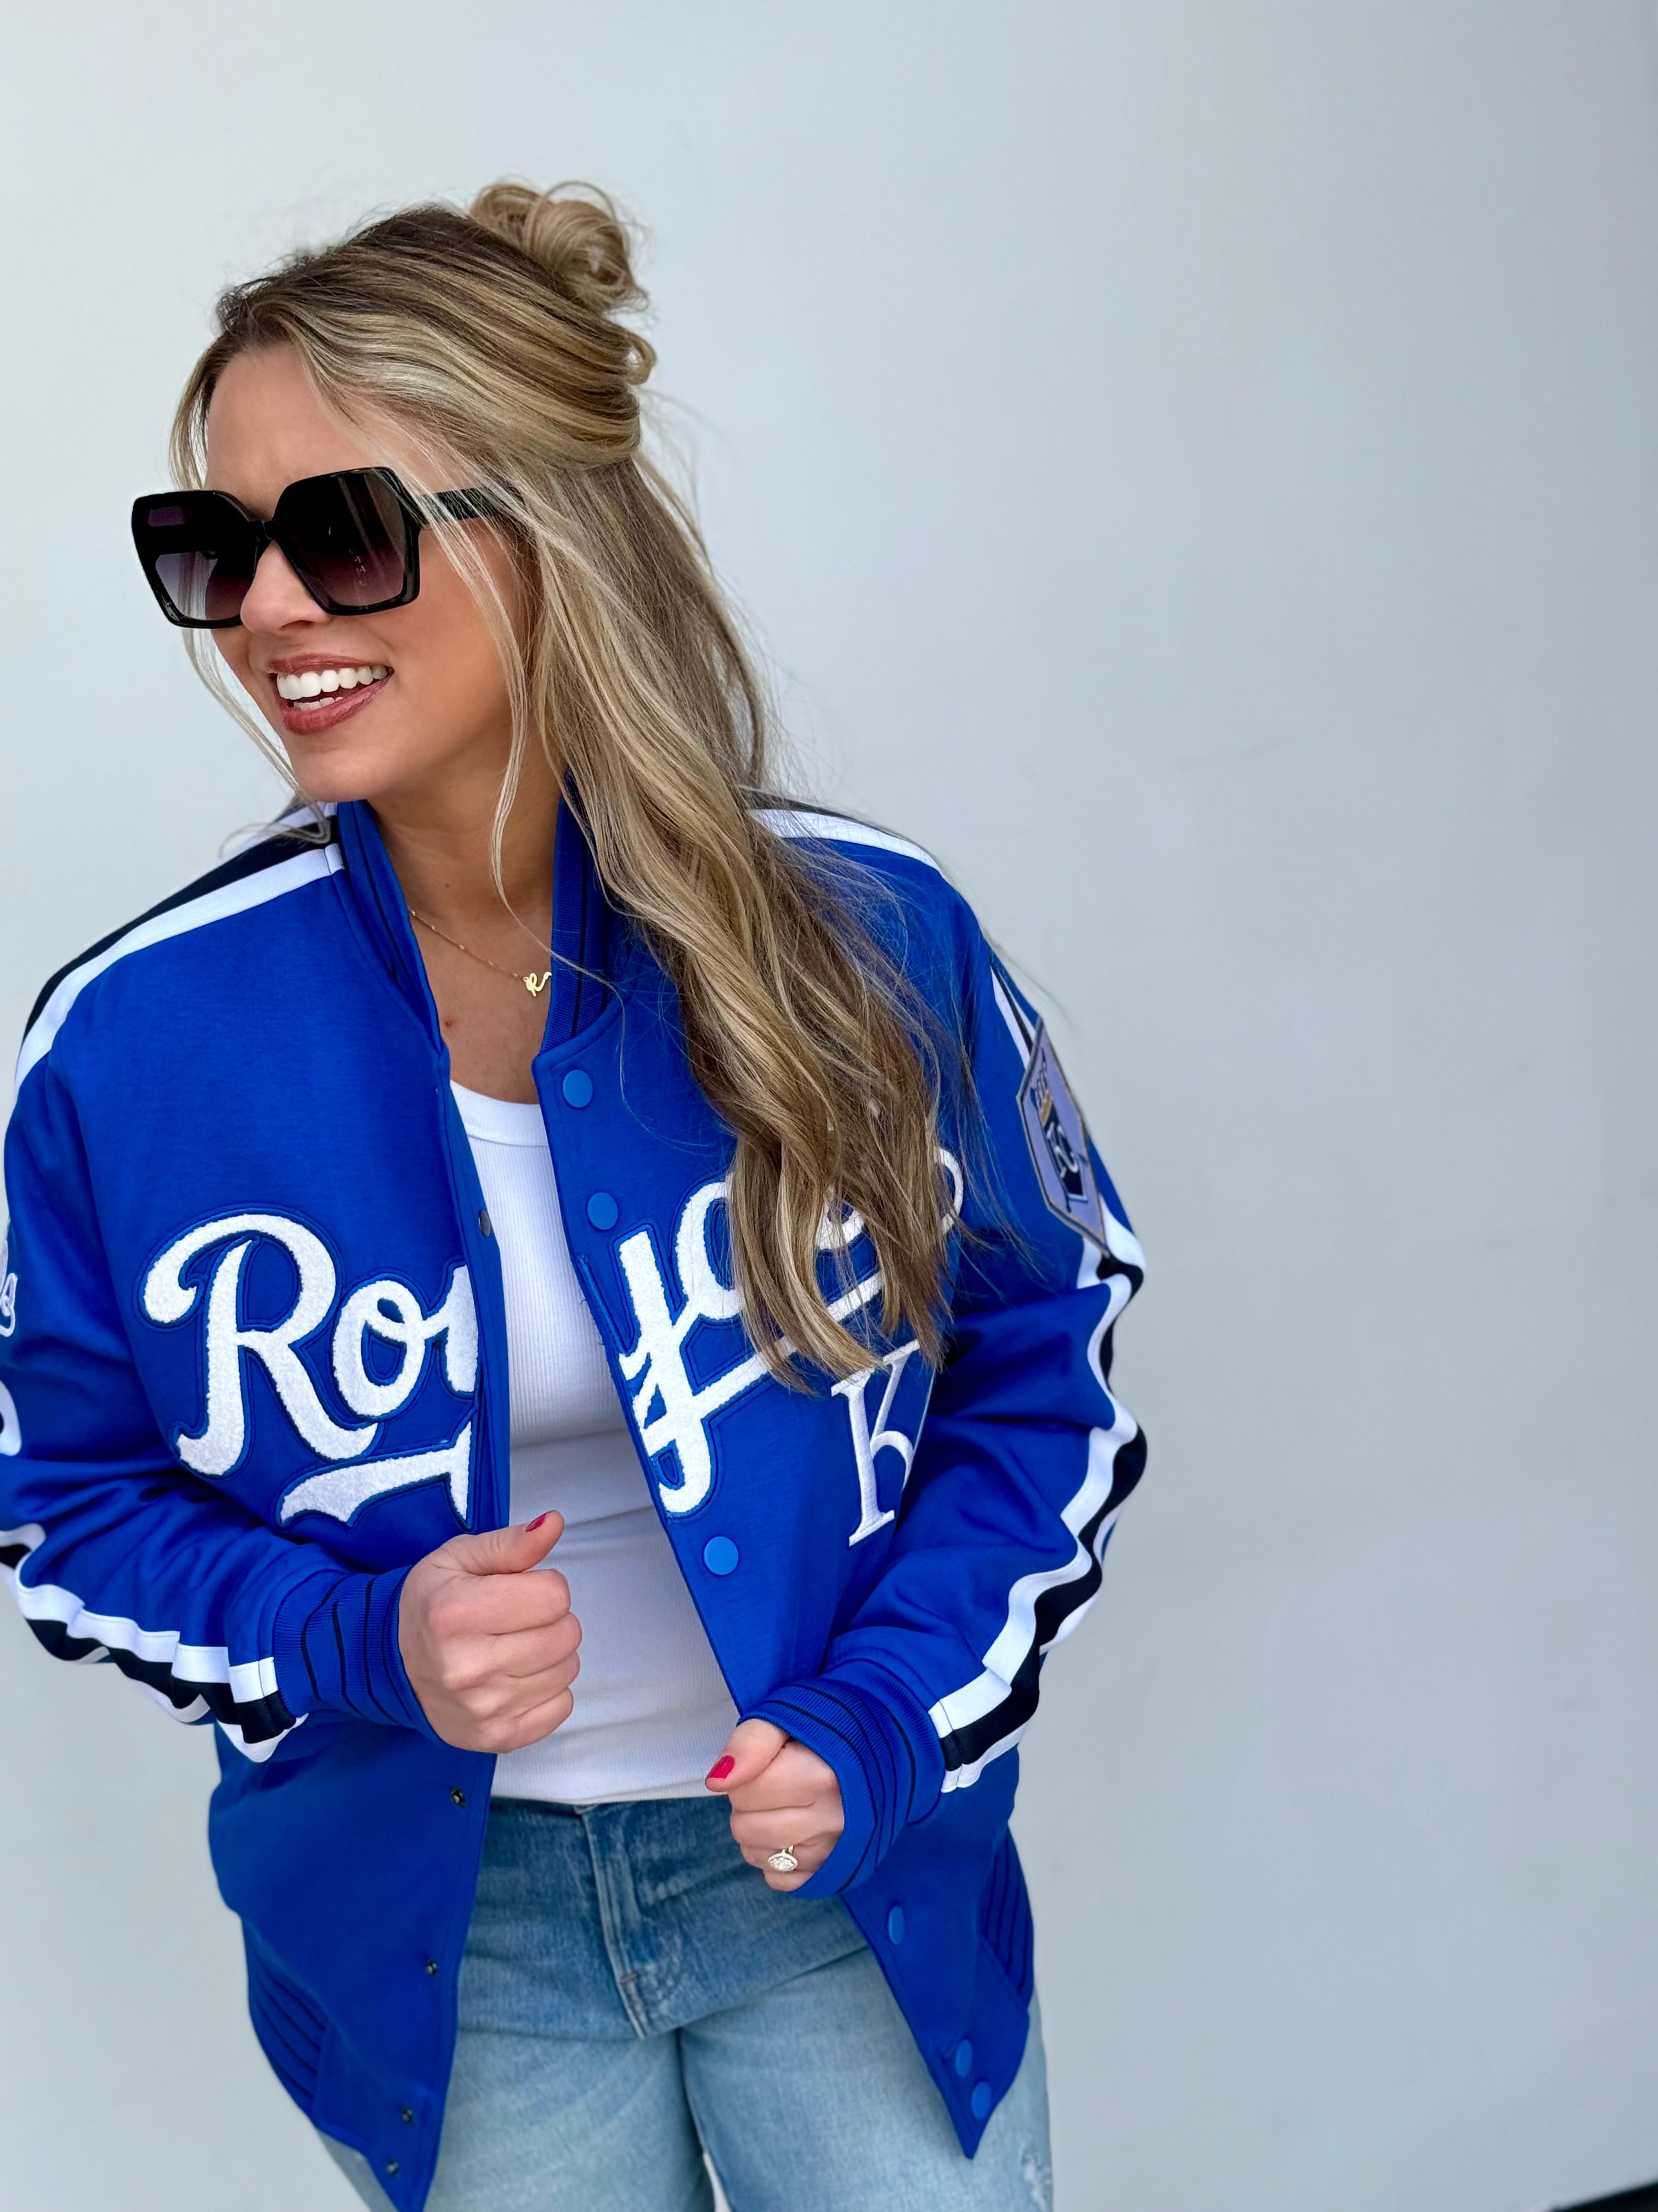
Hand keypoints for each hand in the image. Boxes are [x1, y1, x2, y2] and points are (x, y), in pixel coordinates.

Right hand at [397, 1512, 580, 1751]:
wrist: (388, 1664)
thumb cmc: (429, 1606)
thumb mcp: (460, 1558)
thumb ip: (512, 1543)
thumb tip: (554, 1523)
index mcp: (458, 1614)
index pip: (554, 1596)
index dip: (544, 1585)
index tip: (520, 1589)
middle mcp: (469, 1667)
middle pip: (566, 1634)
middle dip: (551, 1618)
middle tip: (517, 1619)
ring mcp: (484, 1709)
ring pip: (567, 1670)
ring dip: (550, 1654)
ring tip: (513, 1646)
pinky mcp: (496, 1738)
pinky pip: (561, 1707)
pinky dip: (548, 1689)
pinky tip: (516, 1677)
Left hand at [704, 1717, 843, 1890]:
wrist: (884, 1752)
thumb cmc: (830, 1730)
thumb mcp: (789, 1716)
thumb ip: (750, 1742)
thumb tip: (717, 1781)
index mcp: (824, 1776)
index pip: (744, 1791)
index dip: (743, 1774)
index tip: (764, 1763)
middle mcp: (833, 1819)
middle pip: (746, 1828)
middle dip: (747, 1803)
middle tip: (772, 1783)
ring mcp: (835, 1852)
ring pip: (757, 1856)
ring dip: (758, 1830)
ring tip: (784, 1803)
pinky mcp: (833, 1874)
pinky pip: (778, 1880)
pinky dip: (776, 1858)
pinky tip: (793, 1830)